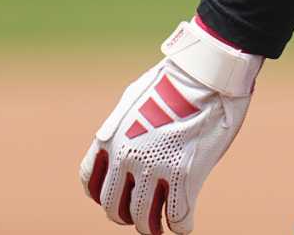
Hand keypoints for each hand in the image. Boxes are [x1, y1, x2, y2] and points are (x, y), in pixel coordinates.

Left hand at [81, 19, 262, 232]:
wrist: (203, 73)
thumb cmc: (171, 81)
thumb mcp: (132, 102)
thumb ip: (123, 130)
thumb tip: (121, 149)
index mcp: (109, 138)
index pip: (90, 183)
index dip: (102, 196)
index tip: (118, 196)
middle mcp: (126, 157)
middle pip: (114, 209)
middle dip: (127, 216)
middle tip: (141, 215)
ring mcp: (154, 168)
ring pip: (144, 220)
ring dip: (152, 226)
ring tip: (161, 225)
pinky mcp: (185, 176)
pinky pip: (177, 218)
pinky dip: (181, 225)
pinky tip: (184, 220)